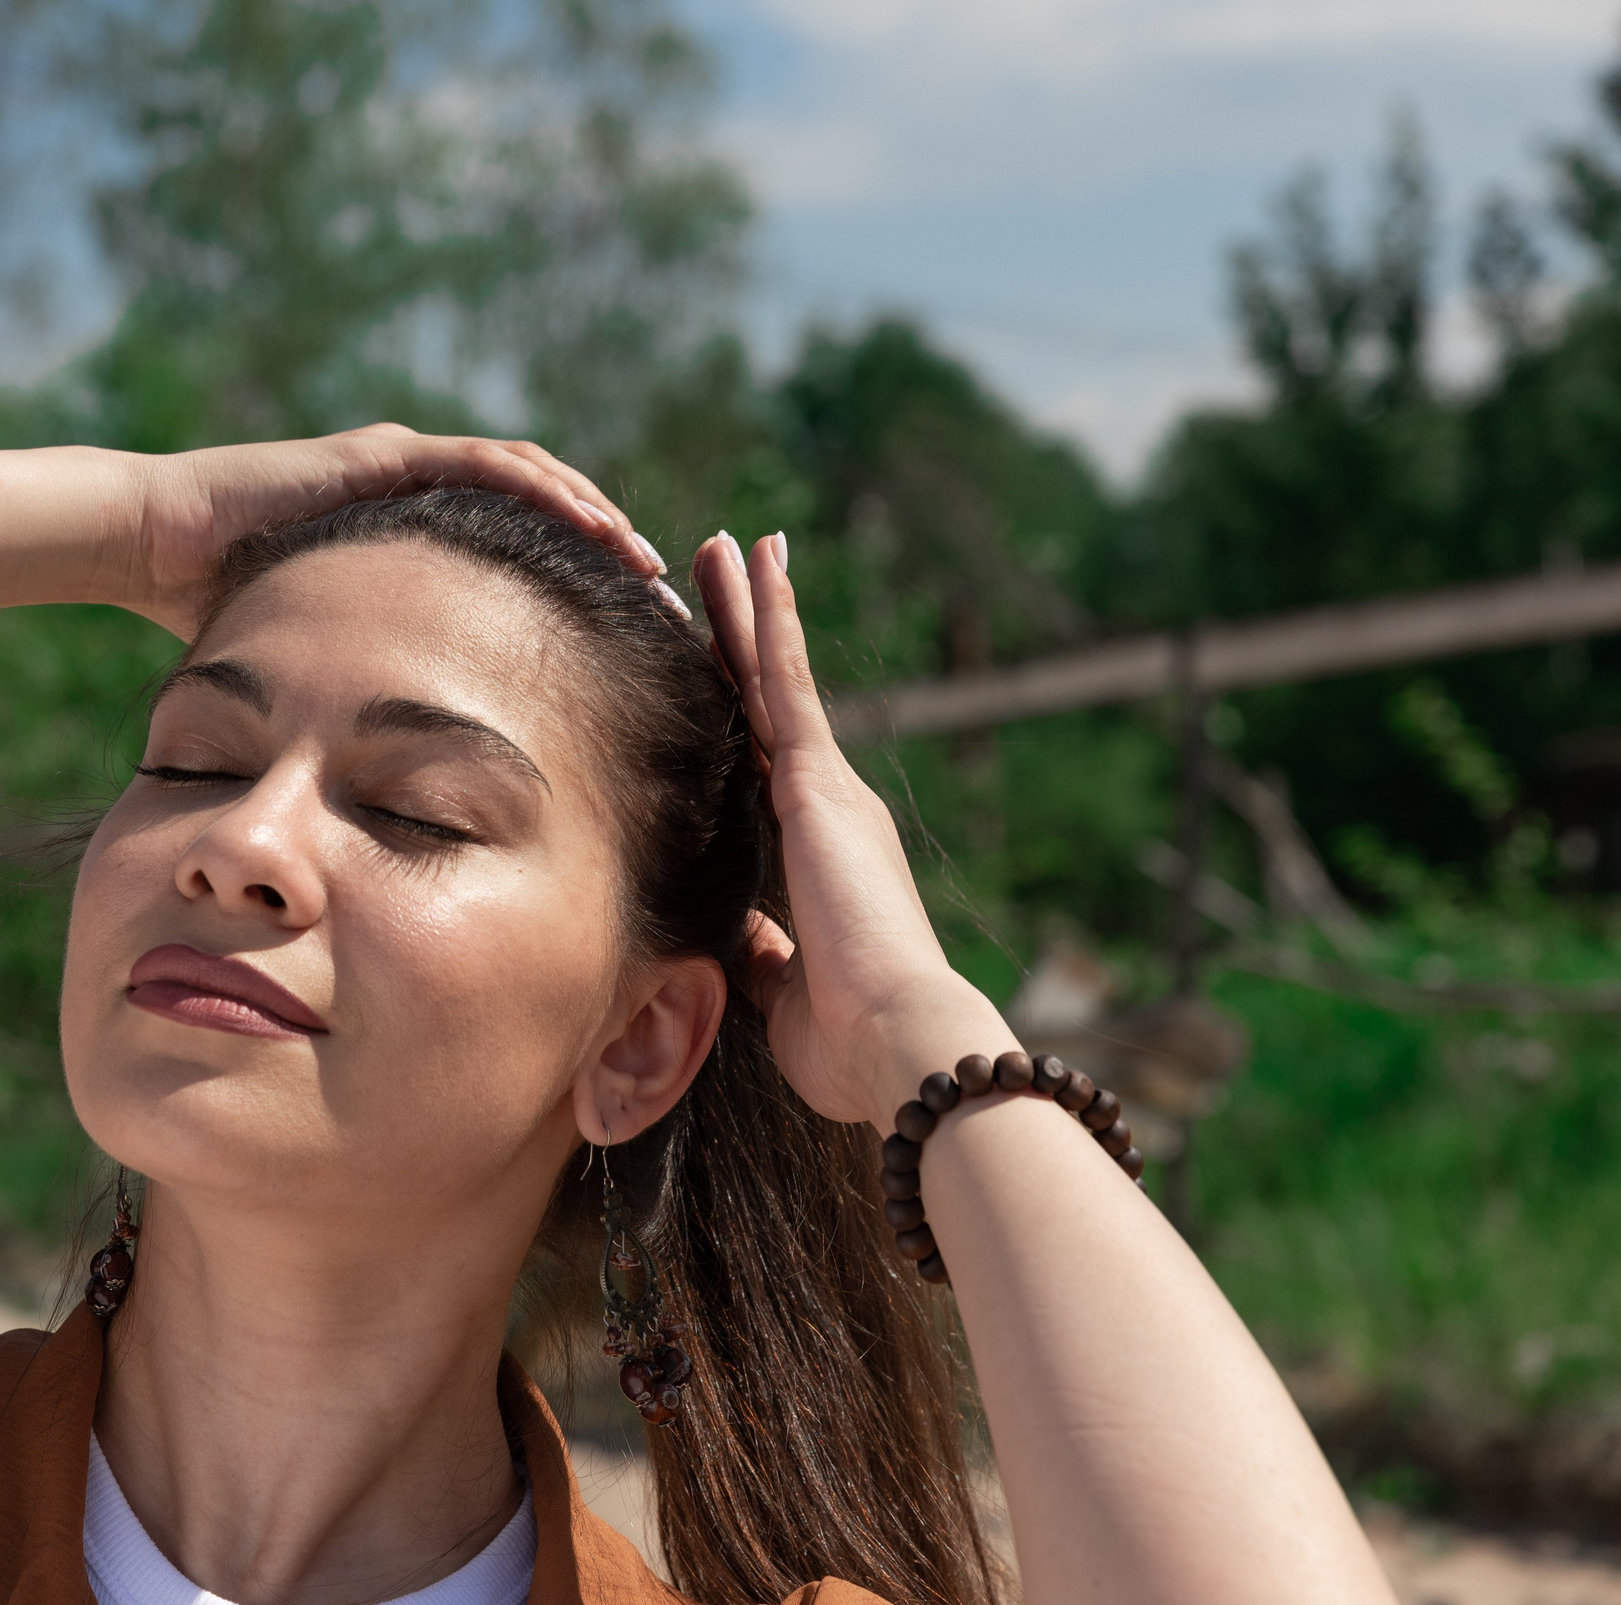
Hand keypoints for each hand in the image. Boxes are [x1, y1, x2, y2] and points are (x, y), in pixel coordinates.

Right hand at [122, 425, 663, 636]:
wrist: (156, 547)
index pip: (520, 557)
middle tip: (669, 604)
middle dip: (609, 555)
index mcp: (415, 537)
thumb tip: (399, 772)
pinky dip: (549, 491)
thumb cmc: (220, 608)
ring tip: (649, 564)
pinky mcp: (390, 455)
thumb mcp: (324, 653)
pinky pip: (489, 464)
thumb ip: (369, 682)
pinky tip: (596, 525)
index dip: (580, 590)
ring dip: (597, 518)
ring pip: (533, 480)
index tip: (631, 639)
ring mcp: (407, 462)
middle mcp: (420, 491)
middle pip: (543, 515)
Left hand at [692, 530, 1013, 1125]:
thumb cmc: (850, 1045)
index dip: (740, 718)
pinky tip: (755, 563)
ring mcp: (827, 791)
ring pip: (772, 678)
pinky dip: (768, 620)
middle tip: (719, 570)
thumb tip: (739, 940)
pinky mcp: (819, 783)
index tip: (720, 673)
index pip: (763, 771)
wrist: (900, 1042)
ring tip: (725, 544)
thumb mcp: (782, 994)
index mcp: (818, 861)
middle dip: (743, 638)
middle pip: (768, 705)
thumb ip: (762, 956)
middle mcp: (831, 812)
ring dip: (749, 609)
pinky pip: (784, 682)